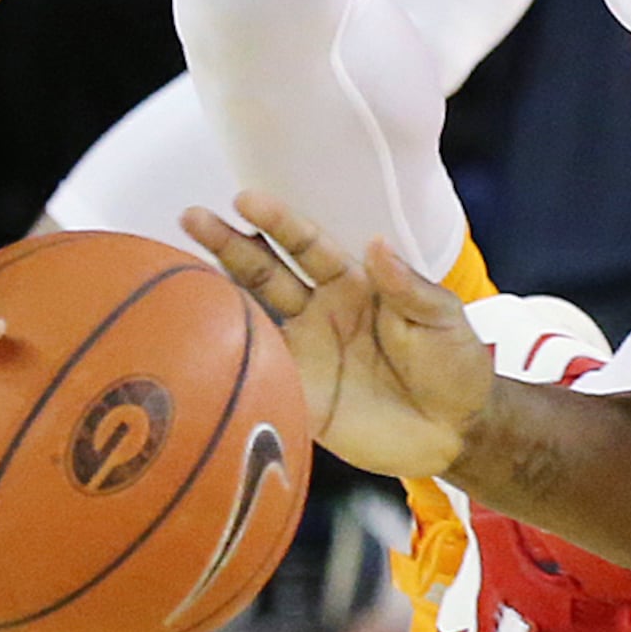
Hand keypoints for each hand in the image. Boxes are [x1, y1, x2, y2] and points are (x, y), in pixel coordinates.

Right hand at [187, 191, 491, 482]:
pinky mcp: (297, 396)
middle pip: (266, 273)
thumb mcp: (441, 318)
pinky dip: (227, 362)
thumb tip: (375, 244)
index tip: (245, 199)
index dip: (278, 224)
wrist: (456, 432)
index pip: (308, 246)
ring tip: (174, 270)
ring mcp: (304, 354)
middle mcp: (320, 313)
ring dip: (216, 295)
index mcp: (354, 285)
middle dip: (229, 245)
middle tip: (190, 216)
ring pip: (251, 317)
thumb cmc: (454, 365)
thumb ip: (408, 286)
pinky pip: (255, 375)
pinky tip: (193, 345)